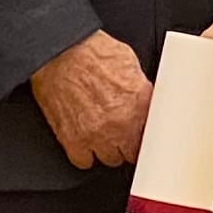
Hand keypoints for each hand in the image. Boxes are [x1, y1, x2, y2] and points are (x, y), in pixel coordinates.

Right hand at [30, 32, 151, 170]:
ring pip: (110, 159)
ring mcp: (97, 134)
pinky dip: (83, 154)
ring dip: (106, 149)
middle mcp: (121, 122)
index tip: (141, 134)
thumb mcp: (129, 61)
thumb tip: (145, 98)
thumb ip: (140, 87)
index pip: (153, 134)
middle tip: (119, 131)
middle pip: (132, 152)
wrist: (60, 50)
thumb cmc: (90, 50)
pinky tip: (83, 140)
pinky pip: (83, 161)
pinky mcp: (73, 139)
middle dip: (126, 143)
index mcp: (140, 102)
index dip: (145, 135)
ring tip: (100, 134)